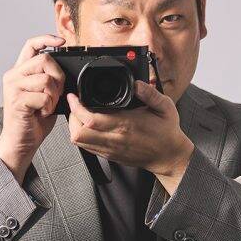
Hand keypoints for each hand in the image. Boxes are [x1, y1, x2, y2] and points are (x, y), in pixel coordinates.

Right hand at [0, 34, 65, 182]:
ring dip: (54, 95)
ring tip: (48, 105)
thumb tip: (65, 72)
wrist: (20, 142)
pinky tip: (43, 113)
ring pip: (46, 79)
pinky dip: (49, 106)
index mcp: (19, 72)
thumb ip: (49, 80)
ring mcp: (13, 88)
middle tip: (55, 94)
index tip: (62, 42)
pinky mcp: (17, 101)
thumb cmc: (33, 120)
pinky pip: (43, 96)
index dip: (47, 39)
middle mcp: (13, 76)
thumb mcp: (44, 95)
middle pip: (44, 59)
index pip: (31, 45)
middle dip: (58, 76)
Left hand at [66, 80, 194, 180]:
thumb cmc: (166, 132)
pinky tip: (89, 127)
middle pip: (78, 133)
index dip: (76, 107)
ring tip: (80, 115)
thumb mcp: (165, 107)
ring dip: (75, 127)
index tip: (74, 97)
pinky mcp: (110, 156)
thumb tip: (138, 83)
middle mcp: (115, 139)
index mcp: (125, 125)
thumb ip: (151, 93)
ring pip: (80, 142)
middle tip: (76, 106)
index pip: (91, 119)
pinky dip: (83, 136)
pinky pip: (87, 148)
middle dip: (72, 117)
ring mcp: (111, 150)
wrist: (168, 156)